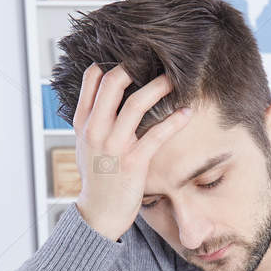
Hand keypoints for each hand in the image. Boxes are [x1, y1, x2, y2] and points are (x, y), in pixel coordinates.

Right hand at [72, 63, 194, 241]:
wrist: (99, 214)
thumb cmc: (98, 177)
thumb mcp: (85, 144)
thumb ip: (93, 118)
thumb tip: (106, 91)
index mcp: (82, 122)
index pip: (92, 78)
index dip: (113, 61)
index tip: (133, 56)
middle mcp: (95, 130)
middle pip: (114, 82)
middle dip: (137, 66)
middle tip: (156, 61)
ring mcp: (114, 145)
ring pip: (136, 103)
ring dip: (160, 87)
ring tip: (175, 80)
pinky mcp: (134, 162)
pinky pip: (157, 134)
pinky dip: (175, 121)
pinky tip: (187, 113)